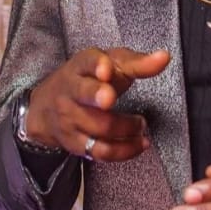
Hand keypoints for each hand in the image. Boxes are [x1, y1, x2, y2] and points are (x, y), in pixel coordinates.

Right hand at [26, 47, 169, 160]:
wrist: (46, 107)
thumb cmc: (88, 79)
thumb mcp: (110, 64)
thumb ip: (137, 63)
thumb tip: (164, 58)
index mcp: (81, 66)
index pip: (87, 61)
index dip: (97, 65)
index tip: (107, 69)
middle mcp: (71, 91)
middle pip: (84, 93)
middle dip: (97, 95)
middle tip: (110, 98)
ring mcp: (70, 119)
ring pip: (99, 126)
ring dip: (127, 127)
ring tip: (141, 123)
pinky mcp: (75, 144)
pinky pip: (101, 151)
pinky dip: (125, 150)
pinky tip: (140, 143)